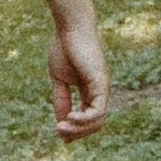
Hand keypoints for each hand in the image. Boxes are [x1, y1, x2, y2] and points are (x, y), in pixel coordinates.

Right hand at [49, 16, 109, 135]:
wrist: (70, 27)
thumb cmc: (64, 47)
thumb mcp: (59, 79)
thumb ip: (61, 99)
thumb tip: (62, 122)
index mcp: (89, 90)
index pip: (87, 117)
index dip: (75, 128)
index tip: (58, 132)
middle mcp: (99, 92)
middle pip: (94, 124)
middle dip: (76, 132)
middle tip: (58, 132)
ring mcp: (102, 89)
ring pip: (97, 121)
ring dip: (79, 129)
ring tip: (61, 127)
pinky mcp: (101, 85)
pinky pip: (98, 111)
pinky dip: (84, 119)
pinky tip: (70, 117)